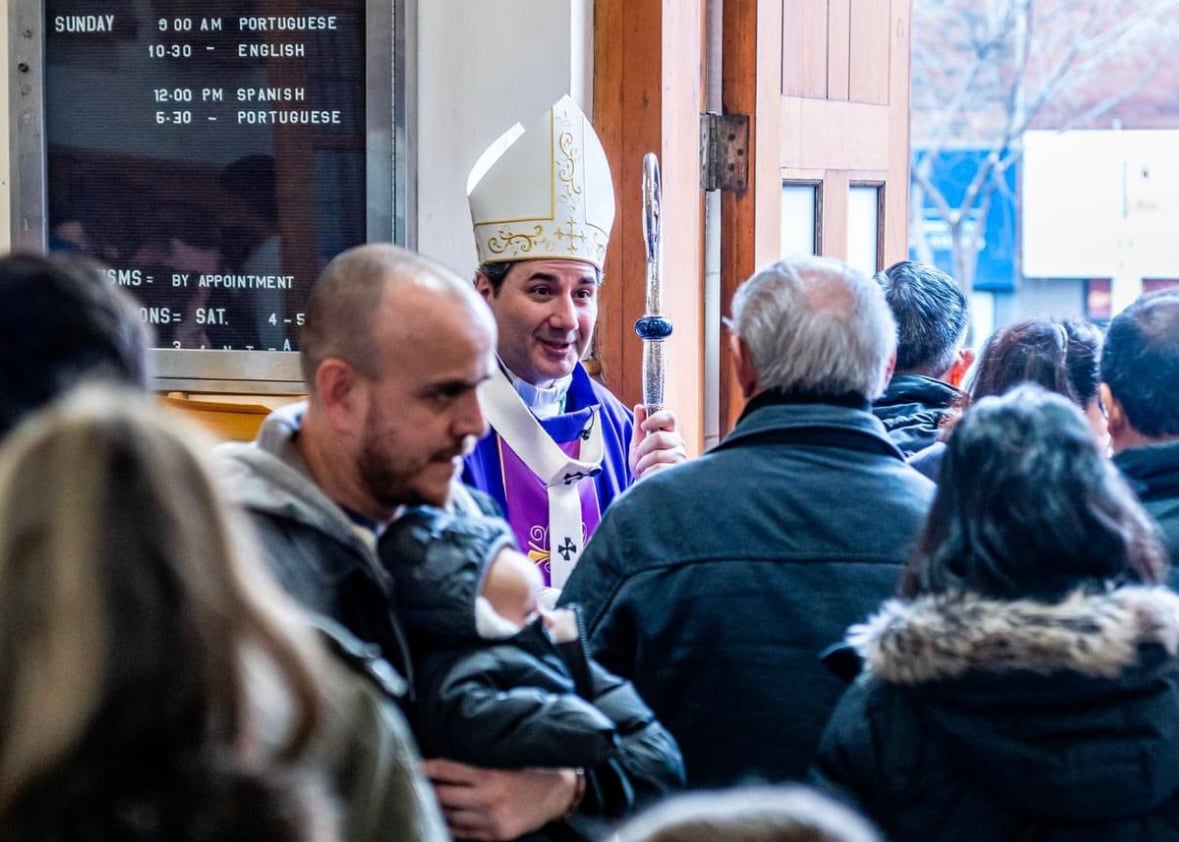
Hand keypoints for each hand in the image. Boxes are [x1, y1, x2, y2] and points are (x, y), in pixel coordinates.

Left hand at [423, 758, 578, 840]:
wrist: (560, 792)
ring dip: (439, 809)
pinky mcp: (497, 836)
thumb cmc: (530, 770)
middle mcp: (489, 798)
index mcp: (490, 775)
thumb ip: (478, 763)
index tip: (413, 766)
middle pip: (444, 796)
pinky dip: (453, 824)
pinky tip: (447, 816)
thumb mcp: (506, 760)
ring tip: (428, 800)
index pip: (448, 770)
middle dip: (428, 790)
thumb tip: (445, 764)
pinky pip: (464, 832)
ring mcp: (492, 820)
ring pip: (451, 817)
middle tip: (414, 783)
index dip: (427, 768)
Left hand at [629, 405, 687, 479]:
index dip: (655, 418)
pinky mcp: (678, 472)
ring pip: (658, 454)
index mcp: (669, 433)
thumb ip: (639, 426)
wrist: (647, 487)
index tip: (643, 426)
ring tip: (642, 467)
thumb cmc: (644, 465)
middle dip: (643, 447)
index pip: (669, 417)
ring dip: (643, 463)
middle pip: (660, 437)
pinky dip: (647, 472)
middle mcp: (678, 443)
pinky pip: (659, 468)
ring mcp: (680, 458)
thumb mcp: (638, 444)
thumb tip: (639, 407)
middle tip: (640, 455)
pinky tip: (647, 475)